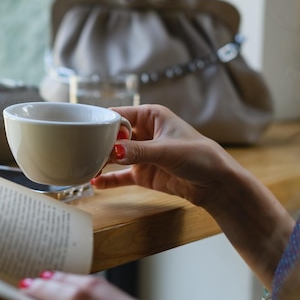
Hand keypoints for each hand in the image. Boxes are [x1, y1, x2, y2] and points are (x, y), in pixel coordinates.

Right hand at [94, 104, 239, 207]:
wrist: (217, 184)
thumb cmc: (200, 156)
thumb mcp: (167, 151)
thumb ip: (139, 151)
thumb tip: (114, 152)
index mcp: (151, 116)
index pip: (118, 115)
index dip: (102, 123)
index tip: (85, 132)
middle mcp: (144, 132)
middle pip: (113, 135)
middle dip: (98, 143)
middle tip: (82, 152)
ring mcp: (142, 154)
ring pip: (114, 155)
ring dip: (100, 161)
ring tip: (84, 166)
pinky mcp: (143, 173)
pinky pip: (120, 176)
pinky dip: (108, 179)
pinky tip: (95, 182)